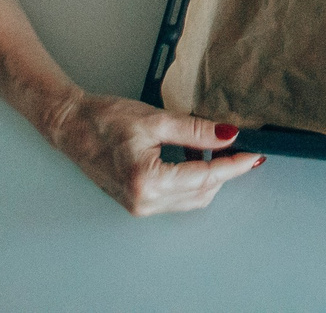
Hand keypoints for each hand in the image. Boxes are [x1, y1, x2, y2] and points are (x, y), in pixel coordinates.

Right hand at [44, 90, 265, 215]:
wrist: (71, 126)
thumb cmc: (106, 120)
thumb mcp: (157, 119)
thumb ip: (196, 130)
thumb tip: (229, 136)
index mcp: (148, 182)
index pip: (205, 178)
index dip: (234, 165)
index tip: (254, 154)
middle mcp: (144, 202)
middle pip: (202, 193)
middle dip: (223, 171)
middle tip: (236, 145)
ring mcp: (139, 206)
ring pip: (191, 198)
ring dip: (207, 175)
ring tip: (207, 144)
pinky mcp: (137, 202)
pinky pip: (175, 196)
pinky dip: (190, 179)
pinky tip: (189, 154)